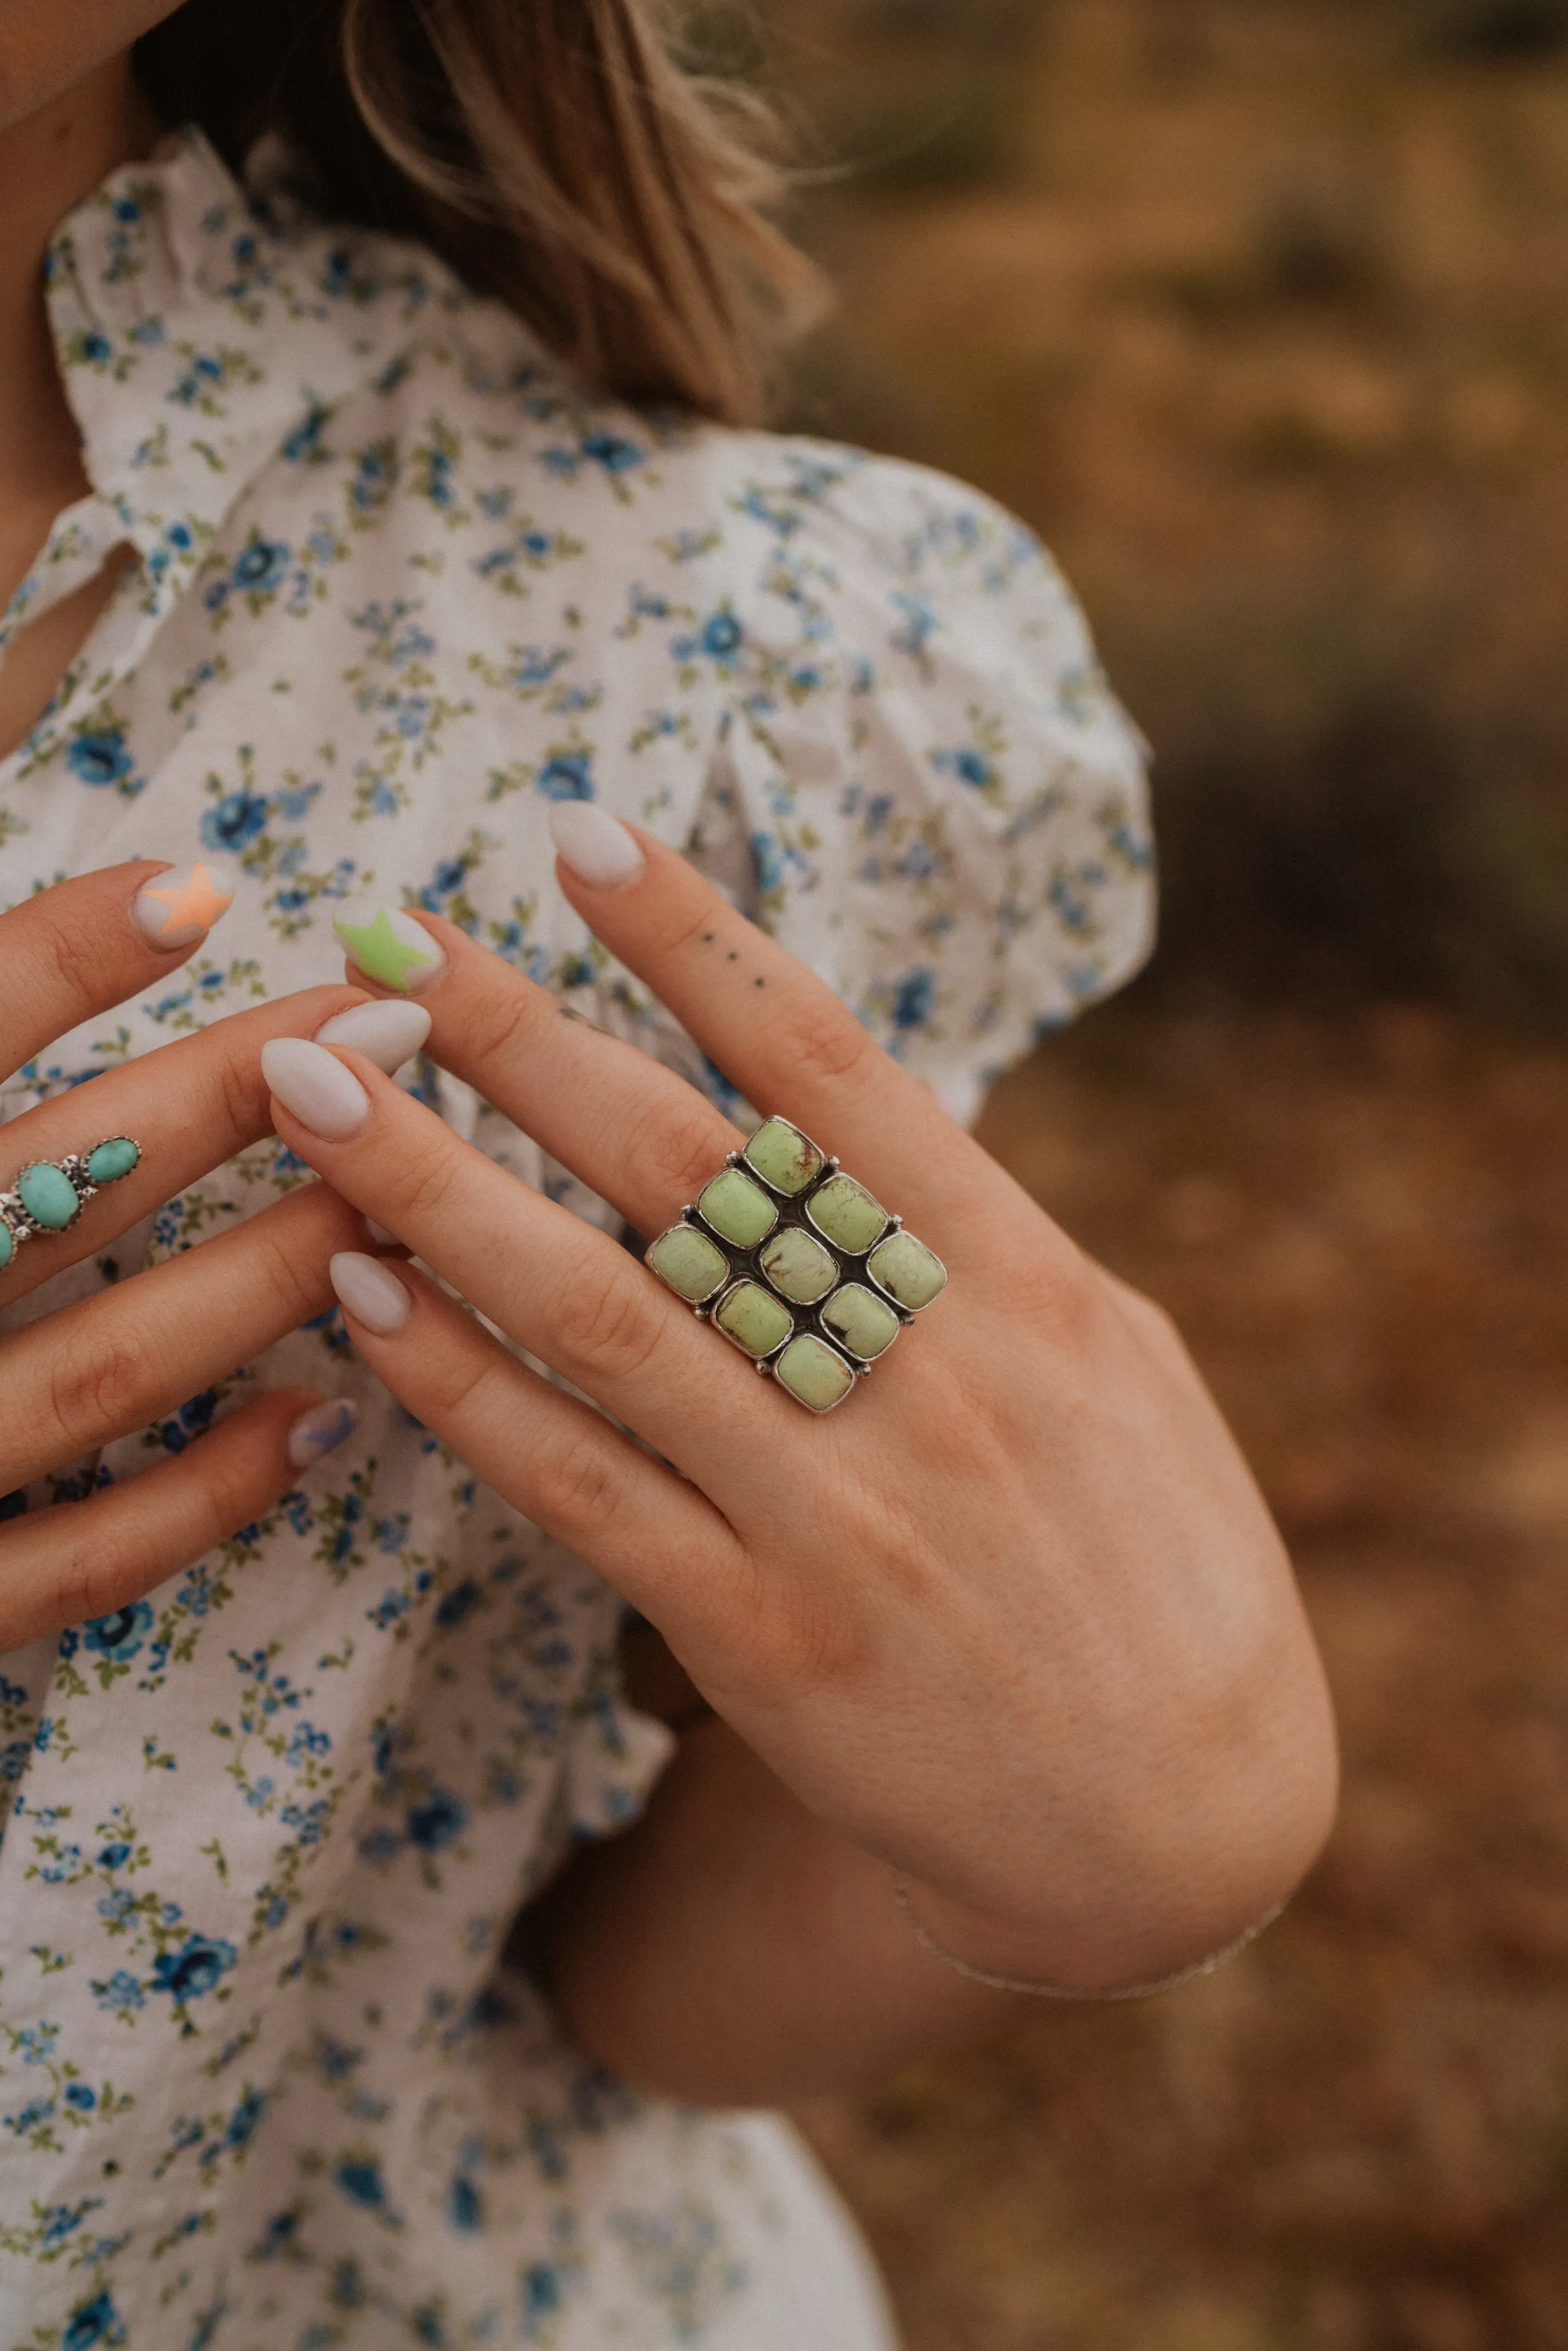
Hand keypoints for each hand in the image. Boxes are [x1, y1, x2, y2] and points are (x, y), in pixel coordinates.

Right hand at [0, 861, 428, 1655]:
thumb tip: (76, 943)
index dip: (53, 961)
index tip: (198, 887)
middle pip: (53, 1189)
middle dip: (226, 1101)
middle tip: (381, 1019)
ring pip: (105, 1364)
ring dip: (258, 1279)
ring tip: (388, 1195)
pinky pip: (76, 1559)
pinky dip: (201, 1495)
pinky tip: (317, 1421)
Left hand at [263, 818, 1336, 1994]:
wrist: (1179, 1828)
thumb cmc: (1159, 1562)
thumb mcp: (1118, 1365)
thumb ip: (978, 1245)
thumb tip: (855, 1122)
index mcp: (1026, 1285)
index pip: (837, 1073)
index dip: (701, 944)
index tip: (580, 838)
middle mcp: (926, 1379)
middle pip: (687, 1171)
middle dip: (522, 1038)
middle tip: (382, 936)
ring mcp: (837, 1515)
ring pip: (599, 1320)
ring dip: (438, 1192)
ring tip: (314, 1089)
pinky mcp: (761, 1639)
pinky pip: (578, 1491)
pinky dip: (462, 1389)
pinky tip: (361, 1298)